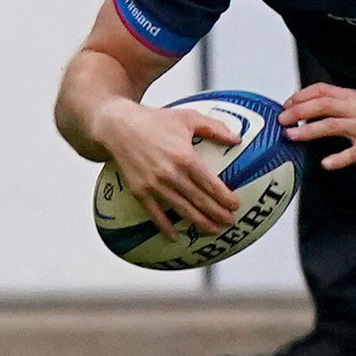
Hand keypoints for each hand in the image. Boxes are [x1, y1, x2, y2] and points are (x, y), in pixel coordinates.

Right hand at [93, 99, 241, 238]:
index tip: (236, 205)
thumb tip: (237, 138)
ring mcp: (154, 185)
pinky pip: (155, 215)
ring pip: (182, 210)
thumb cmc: (155, 120)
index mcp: (185, 157)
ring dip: (200, 223)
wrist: (119, 127)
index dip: (225, 197)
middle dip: (218, 214)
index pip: (211, 184)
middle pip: (200, 200)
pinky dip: (166, 228)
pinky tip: (176, 237)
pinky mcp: (139, 192)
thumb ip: (215, 128)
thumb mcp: (189, 118)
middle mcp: (171, 174)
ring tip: (214, 231)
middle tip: (231, 222)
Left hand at [281, 83, 355, 168]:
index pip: (322, 90)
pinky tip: (325, 163)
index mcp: (352, 96)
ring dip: (309, 130)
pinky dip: (338, 158)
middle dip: (299, 111)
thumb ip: (339, 104)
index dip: (301, 96)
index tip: (286, 105)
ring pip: (332, 126)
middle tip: (281, 120)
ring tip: (291, 135)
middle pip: (323, 105)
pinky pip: (353, 153)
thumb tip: (310, 109)